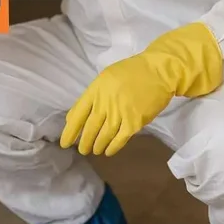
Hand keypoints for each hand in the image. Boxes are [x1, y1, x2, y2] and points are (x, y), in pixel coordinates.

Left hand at [60, 54, 174, 156]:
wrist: (158, 71)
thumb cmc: (131, 71)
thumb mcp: (105, 78)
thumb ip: (91, 96)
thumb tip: (75, 117)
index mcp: (96, 90)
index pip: (77, 114)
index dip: (70, 131)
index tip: (64, 143)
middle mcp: (105, 103)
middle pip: (90, 128)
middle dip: (84, 142)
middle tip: (82, 150)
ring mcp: (120, 113)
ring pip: (103, 136)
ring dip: (97, 146)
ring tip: (94, 151)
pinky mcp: (135, 122)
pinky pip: (120, 139)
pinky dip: (112, 147)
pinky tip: (108, 151)